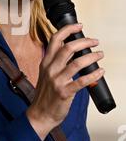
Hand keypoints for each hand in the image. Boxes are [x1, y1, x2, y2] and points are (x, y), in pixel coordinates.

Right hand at [26, 23, 104, 138]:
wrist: (40, 114)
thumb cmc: (45, 95)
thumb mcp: (46, 74)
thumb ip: (55, 62)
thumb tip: (71, 49)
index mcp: (45, 62)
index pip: (55, 39)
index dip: (68, 30)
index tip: (79, 25)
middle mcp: (50, 69)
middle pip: (68, 48)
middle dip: (85, 41)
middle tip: (95, 41)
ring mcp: (57, 81)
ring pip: (77, 63)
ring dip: (92, 57)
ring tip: (100, 54)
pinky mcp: (64, 92)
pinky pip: (82, 81)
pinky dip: (94, 75)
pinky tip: (100, 72)